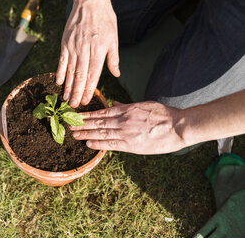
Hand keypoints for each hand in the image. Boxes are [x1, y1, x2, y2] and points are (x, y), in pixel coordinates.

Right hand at [56, 0, 119, 107]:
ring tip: (66, 99)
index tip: (86, 101)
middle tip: (74, 106)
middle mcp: (85, 50)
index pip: (94, 74)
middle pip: (80, 76)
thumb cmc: (105, 19)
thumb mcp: (114, 37)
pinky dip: (60, 72)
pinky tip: (59, 83)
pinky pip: (62, 61)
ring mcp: (73, 47)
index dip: (89, 89)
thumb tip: (116, 74)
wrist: (89, 2)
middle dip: (77, 93)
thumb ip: (113, 58)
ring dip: (68, 87)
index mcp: (99, 50)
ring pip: (70, 71)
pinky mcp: (65, 43)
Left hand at [70, 101, 187, 153]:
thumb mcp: (143, 104)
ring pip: (101, 132)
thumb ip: (126, 105)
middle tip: (68, 125)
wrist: (178, 126)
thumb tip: (114, 102)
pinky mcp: (131, 144)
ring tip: (73, 134)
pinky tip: (88, 143)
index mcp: (126, 109)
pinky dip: (99, 143)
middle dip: (82, 123)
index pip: (101, 111)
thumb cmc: (163, 114)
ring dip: (86, 133)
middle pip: (97, 121)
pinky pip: (111, 144)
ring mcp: (126, 132)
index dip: (87, 114)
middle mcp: (122, 120)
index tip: (76, 115)